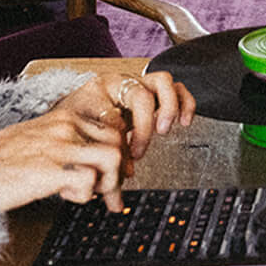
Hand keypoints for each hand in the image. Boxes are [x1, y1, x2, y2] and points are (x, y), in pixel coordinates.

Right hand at [0, 71, 194, 214]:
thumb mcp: (36, 141)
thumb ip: (64, 145)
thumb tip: (89, 167)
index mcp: (63, 118)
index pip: (111, 130)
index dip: (118, 156)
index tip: (113, 177)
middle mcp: (65, 127)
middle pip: (117, 144)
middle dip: (119, 174)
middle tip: (110, 197)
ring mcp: (58, 147)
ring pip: (111, 160)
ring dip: (107, 183)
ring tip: (92, 196)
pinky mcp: (49, 171)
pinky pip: (88, 184)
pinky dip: (83, 197)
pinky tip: (66, 198)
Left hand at [56, 70, 196, 167]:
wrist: (79, 104)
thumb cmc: (80, 117)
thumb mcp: (82, 134)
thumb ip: (103, 157)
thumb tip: (122, 182)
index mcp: (100, 89)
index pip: (114, 111)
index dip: (122, 137)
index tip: (122, 154)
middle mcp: (122, 82)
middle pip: (141, 95)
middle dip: (144, 125)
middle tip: (139, 148)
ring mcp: (140, 84)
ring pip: (163, 83)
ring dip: (168, 108)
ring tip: (164, 129)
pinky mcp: (155, 91)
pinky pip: (178, 89)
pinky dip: (185, 103)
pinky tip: (185, 120)